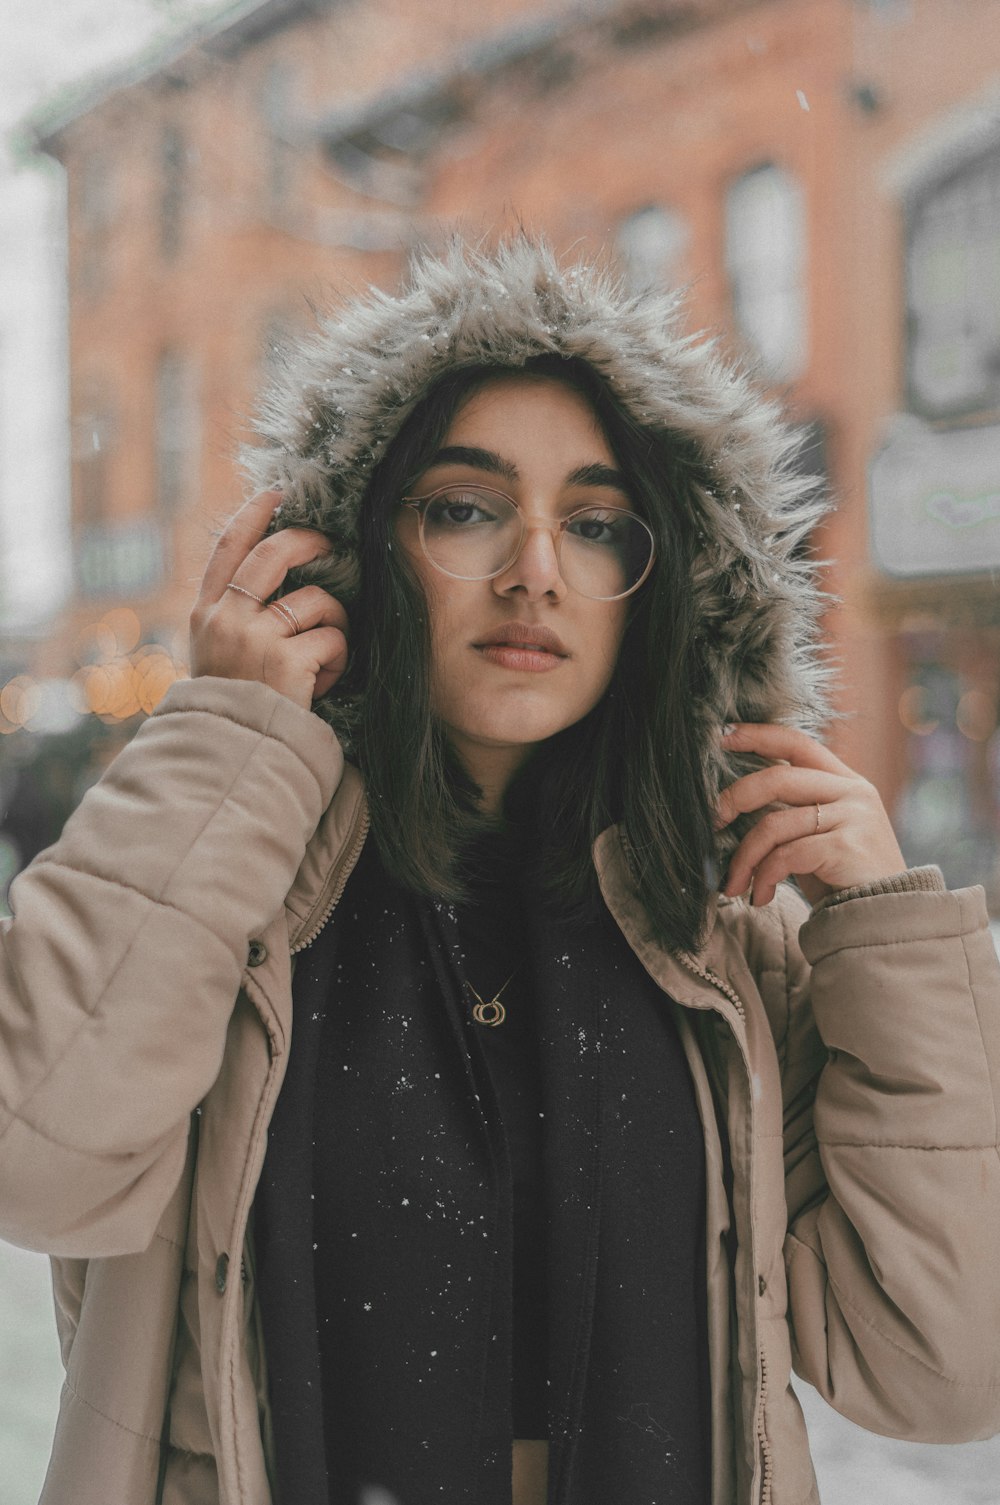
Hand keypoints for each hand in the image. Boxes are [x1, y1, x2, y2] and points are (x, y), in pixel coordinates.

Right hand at [189, 491, 349, 711]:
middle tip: (329, 545)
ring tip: (324, 656)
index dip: (252, 515)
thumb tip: (275, 580)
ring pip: (316, 601)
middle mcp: (226, 618)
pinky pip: (332, 639)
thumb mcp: (214, 655)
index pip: (227, 548)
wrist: (230, 753)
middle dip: (308, 541)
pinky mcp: (286, 660)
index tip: (275, 494)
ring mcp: (254, 638)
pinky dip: (337, 661)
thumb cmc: (232, 706)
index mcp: (205, 613)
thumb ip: (232, 618)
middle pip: (274, 554)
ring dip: (333, 623)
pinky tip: (321, 683)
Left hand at [715, 723, 906, 906]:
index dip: (758, 735)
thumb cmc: (843, 876)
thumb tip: (734, 801)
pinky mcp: (846, 847)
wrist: (886, 917)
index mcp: (845, 781)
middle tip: (712, 822)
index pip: (797, 743)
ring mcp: (853, 817)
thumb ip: (792, 810)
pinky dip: (764, 877)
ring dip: (745, 858)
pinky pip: (786, 855)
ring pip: (774, 824)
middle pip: (777, 778)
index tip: (723, 735)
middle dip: (735, 799)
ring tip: (735, 885)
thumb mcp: (820, 834)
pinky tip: (760, 896)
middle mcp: (852, 792)